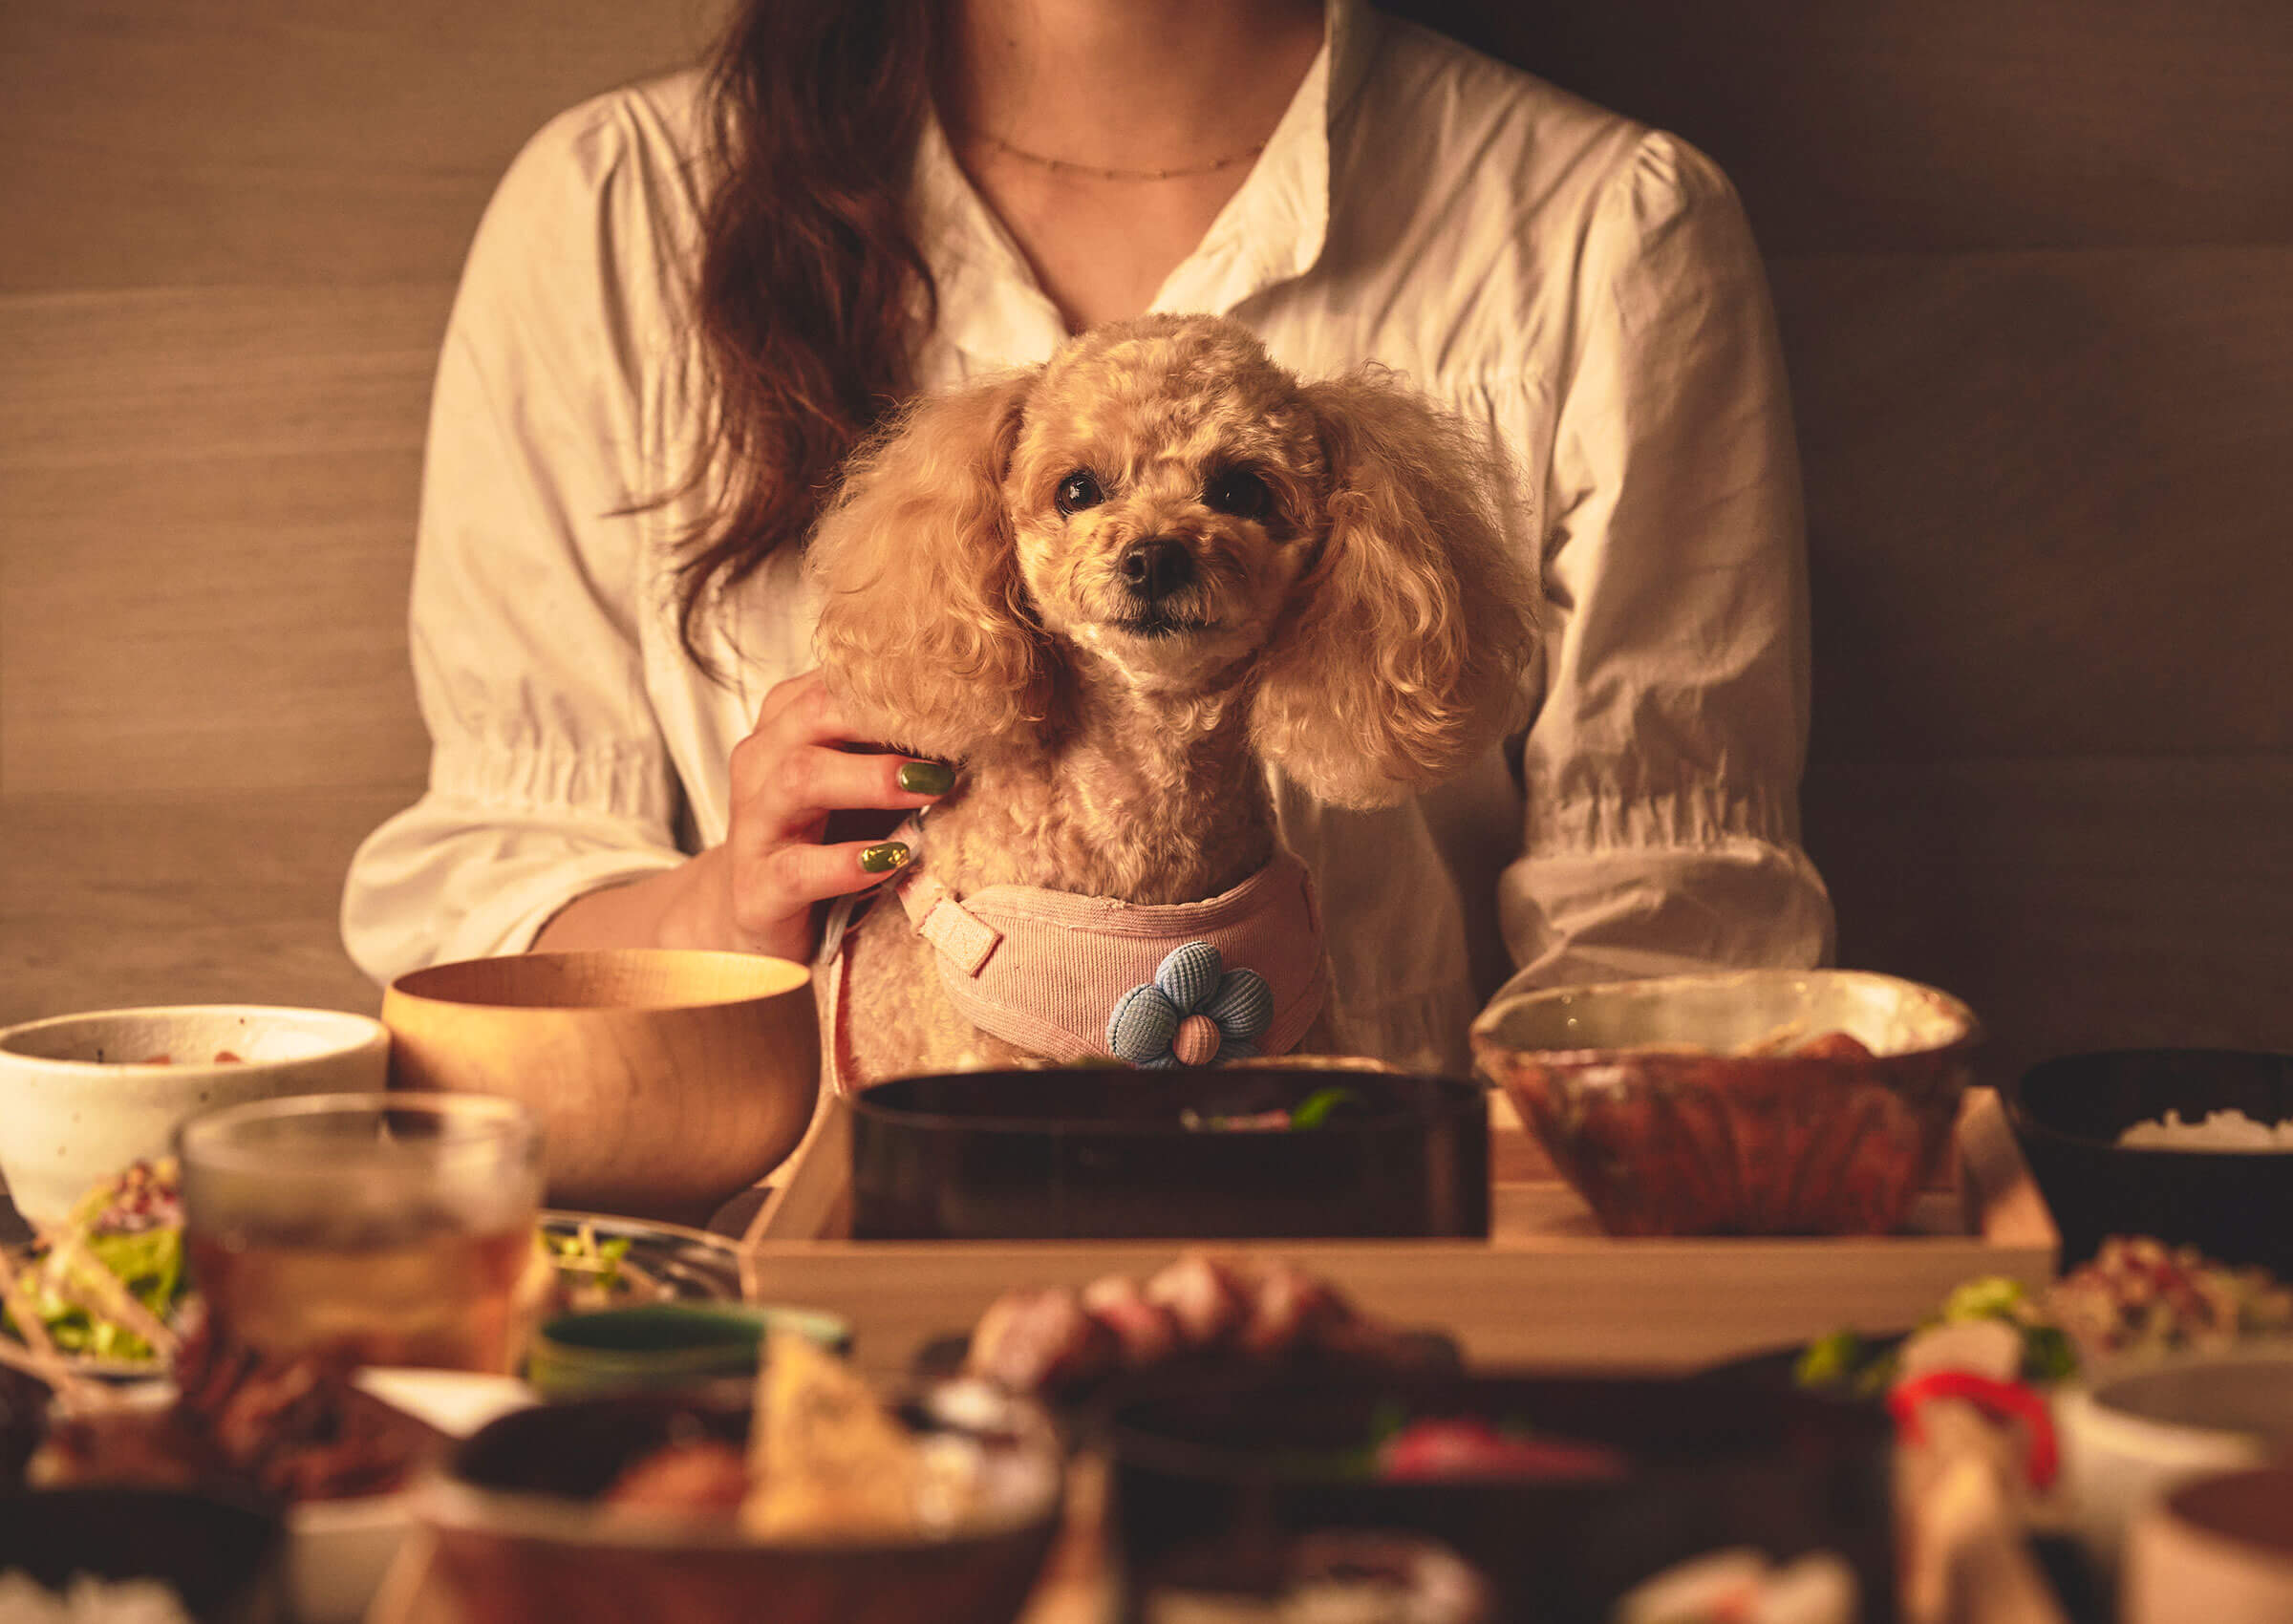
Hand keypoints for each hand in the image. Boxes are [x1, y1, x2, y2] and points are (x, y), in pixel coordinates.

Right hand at [677, 669, 951, 960]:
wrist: (762, 916)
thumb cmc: (825, 837)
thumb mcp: (861, 780)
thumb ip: (897, 745)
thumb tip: (976, 717)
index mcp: (784, 724)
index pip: (835, 681)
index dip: (896, 683)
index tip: (957, 692)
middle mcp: (761, 763)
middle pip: (815, 714)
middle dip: (886, 719)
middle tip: (952, 735)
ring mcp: (754, 824)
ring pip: (801, 778)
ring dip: (873, 779)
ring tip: (932, 787)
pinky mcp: (758, 888)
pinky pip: (799, 868)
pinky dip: (848, 863)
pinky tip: (892, 860)